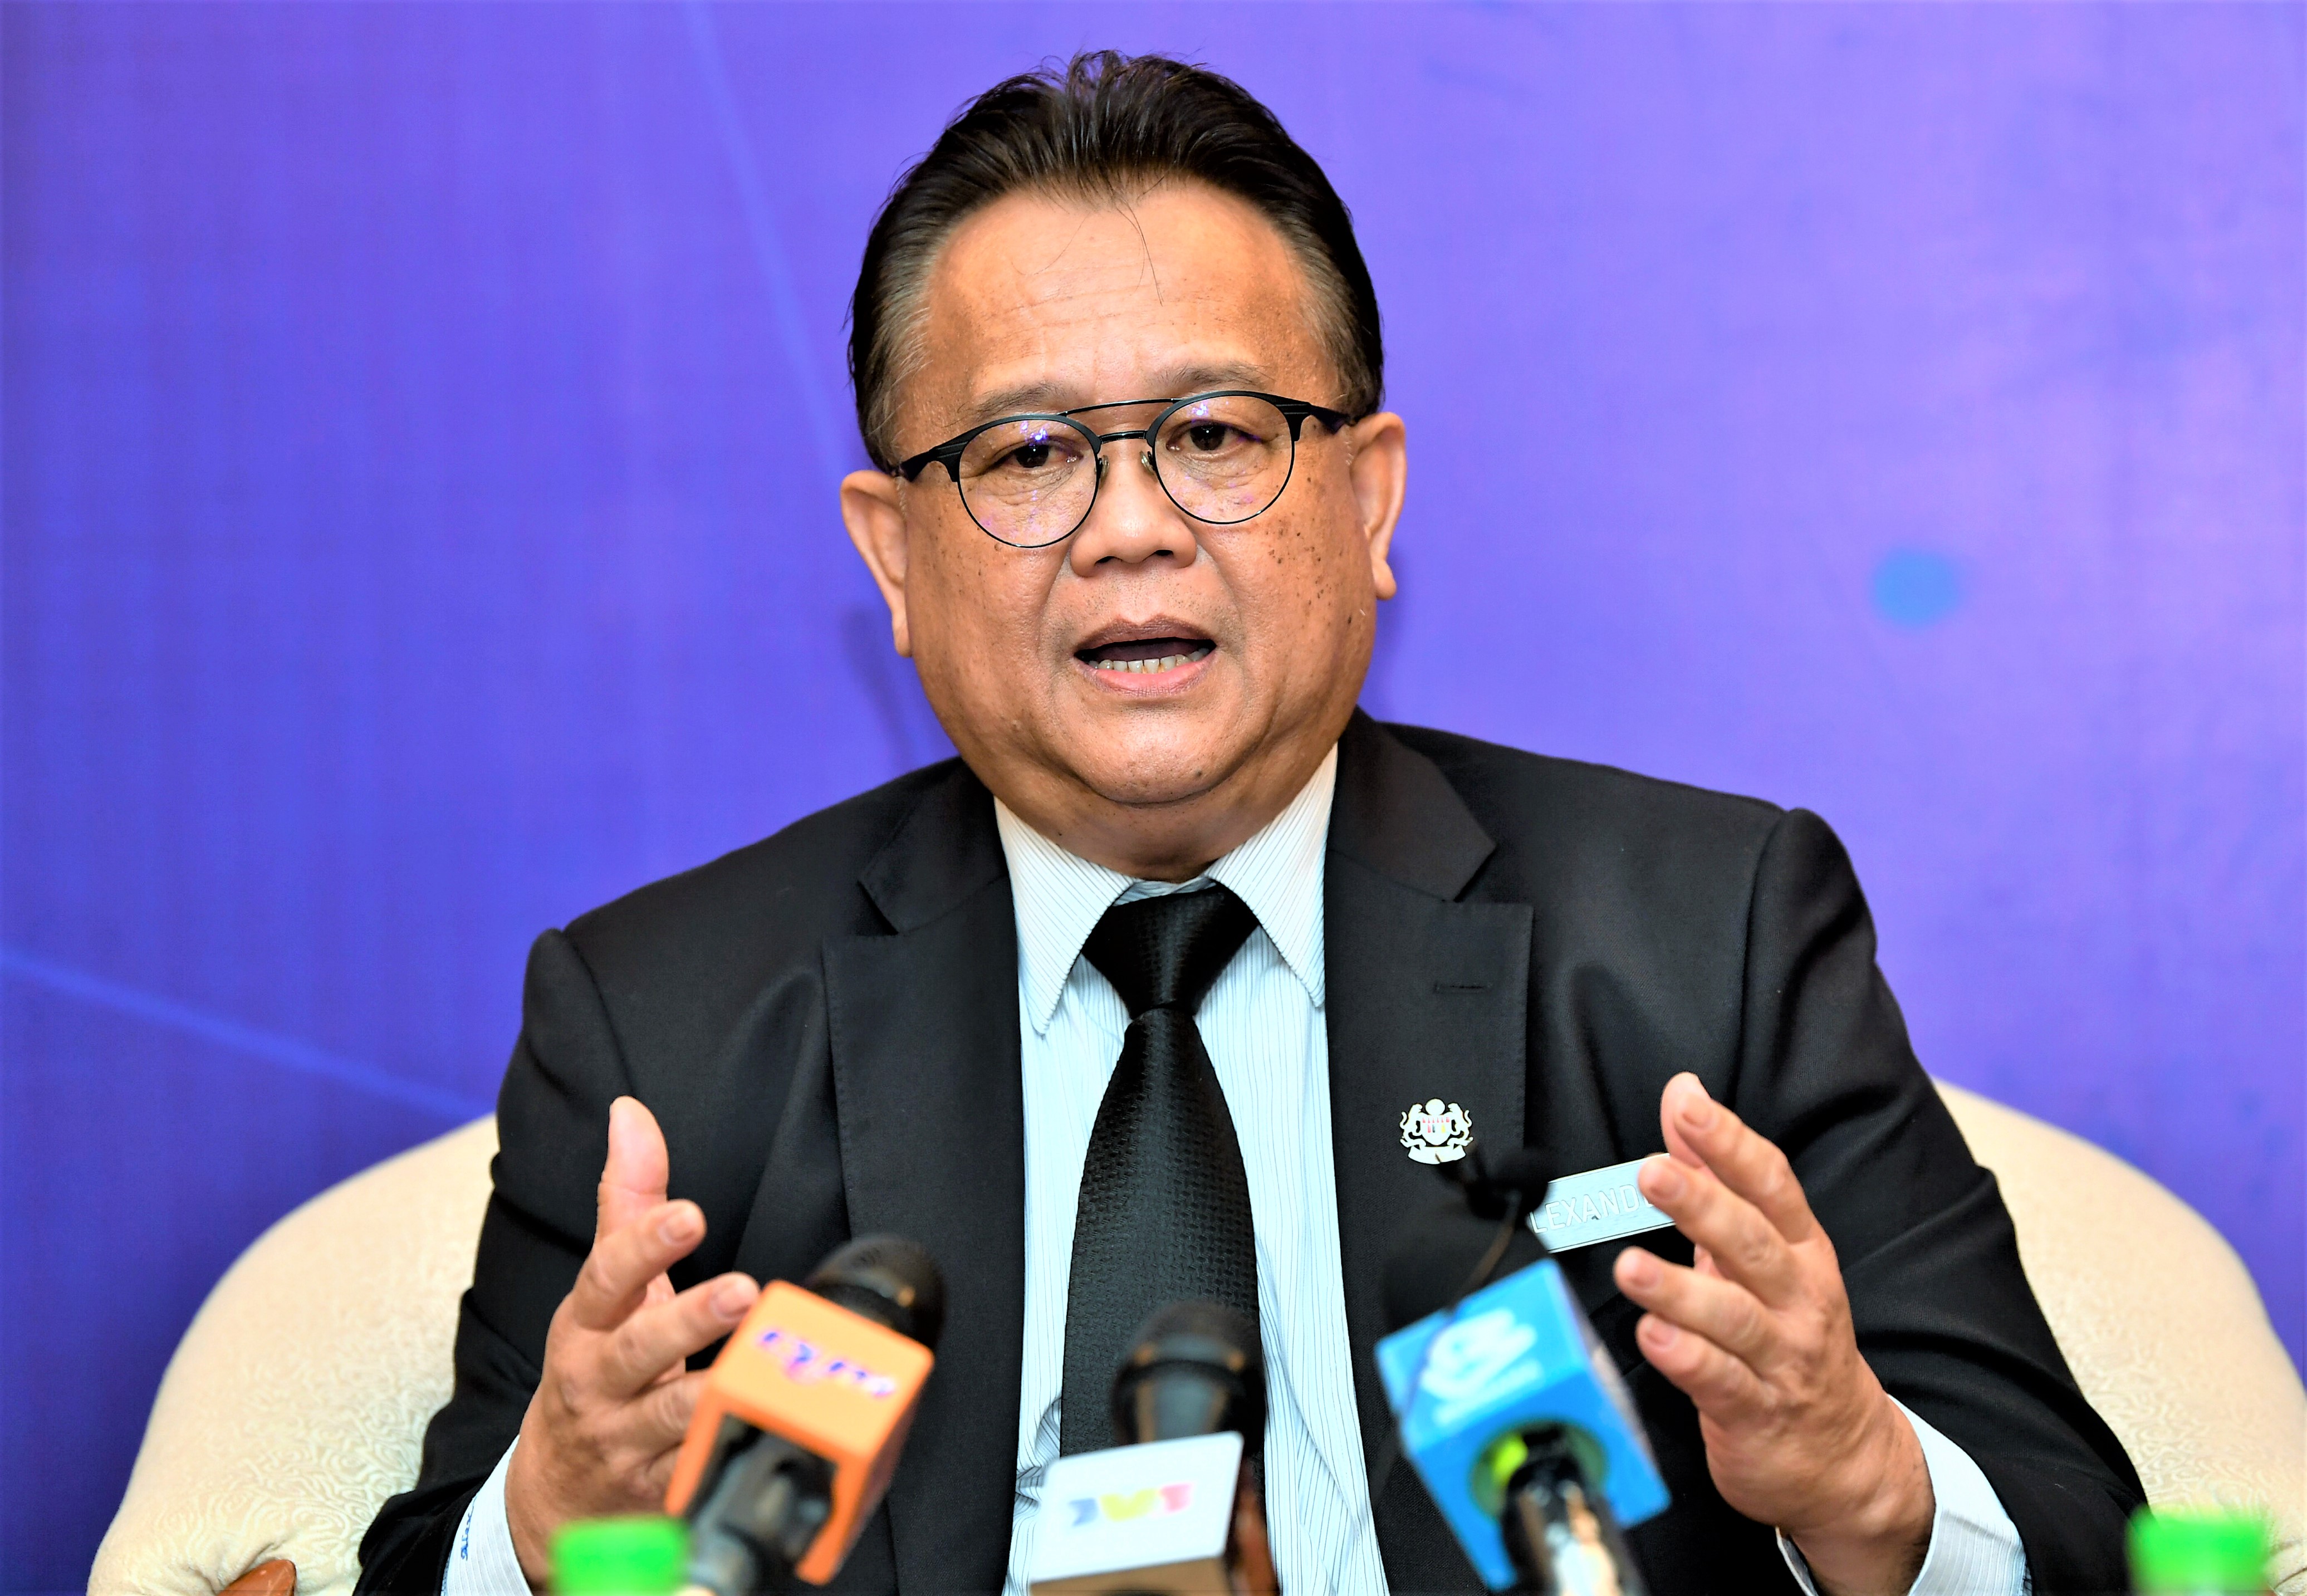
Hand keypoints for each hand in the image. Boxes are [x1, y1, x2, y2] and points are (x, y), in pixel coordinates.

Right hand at [503, 1098, 760, 1587]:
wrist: (556, 1491)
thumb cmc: (595, 1367)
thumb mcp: (605, 1288)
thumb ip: (628, 1201)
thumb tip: (632, 1113)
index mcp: (584, 1324)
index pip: (607, 1277)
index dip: (644, 1245)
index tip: (688, 1213)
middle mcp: (597, 1381)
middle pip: (638, 1348)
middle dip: (689, 1318)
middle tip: (744, 1291)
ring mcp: (624, 1440)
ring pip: (669, 1418)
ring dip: (716, 1392)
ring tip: (763, 1368)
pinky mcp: (656, 1492)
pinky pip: (693, 1475)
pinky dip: (724, 1459)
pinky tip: (766, 1438)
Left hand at [1611, 1073, 1932, 1595]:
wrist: (1844, 1454)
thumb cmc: (1789, 1335)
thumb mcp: (1761, 1251)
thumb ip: (1716, 1174)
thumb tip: (1684, 1095)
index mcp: (1801, 1251)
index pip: (1772, 1186)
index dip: (1730, 1143)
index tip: (1688, 1105)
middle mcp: (1798, 1300)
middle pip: (1752, 1244)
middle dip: (1703, 1205)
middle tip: (1653, 1174)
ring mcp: (1780, 1358)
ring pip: (1733, 1317)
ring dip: (1680, 1290)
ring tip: (1632, 1266)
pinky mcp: (1755, 1413)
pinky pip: (1719, 1383)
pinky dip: (1685, 1358)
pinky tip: (1651, 1335)